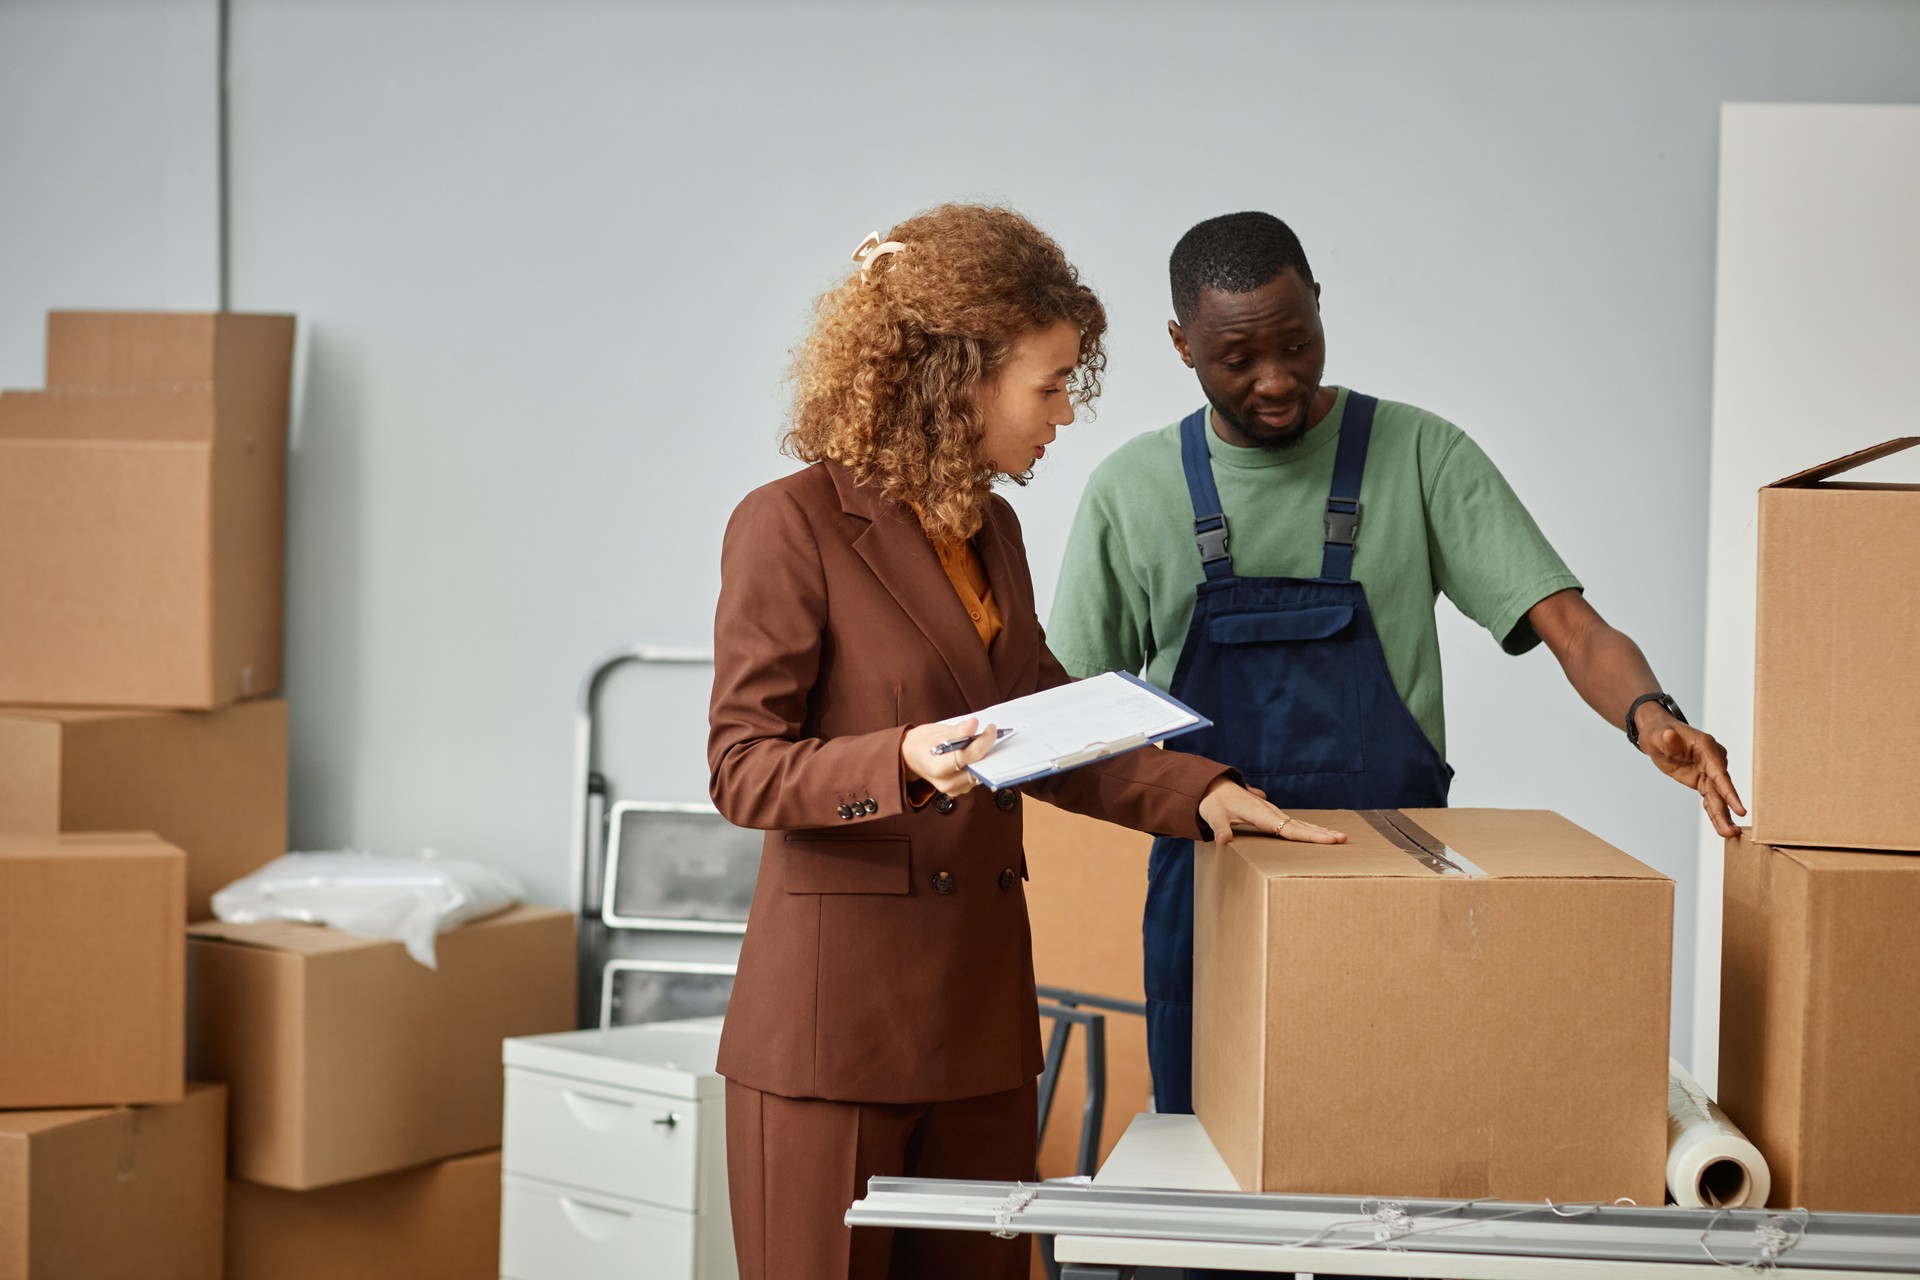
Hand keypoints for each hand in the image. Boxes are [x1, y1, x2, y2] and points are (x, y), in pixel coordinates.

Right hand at [901, 718, 999, 797]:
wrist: (912, 757)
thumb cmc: (924, 743)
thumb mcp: (938, 732)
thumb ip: (959, 730)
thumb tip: (974, 724)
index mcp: (938, 767)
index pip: (967, 756)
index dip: (983, 742)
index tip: (990, 729)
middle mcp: (946, 782)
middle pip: (976, 768)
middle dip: (986, 751)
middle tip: (989, 734)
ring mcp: (953, 789)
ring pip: (979, 774)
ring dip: (984, 758)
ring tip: (980, 743)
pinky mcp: (959, 790)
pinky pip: (975, 778)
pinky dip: (979, 765)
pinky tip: (975, 754)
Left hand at [1197, 779, 1345, 845]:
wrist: (1213, 787)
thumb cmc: (1213, 803)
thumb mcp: (1214, 815)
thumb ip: (1220, 828)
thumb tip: (1223, 840)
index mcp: (1261, 814)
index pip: (1288, 828)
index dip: (1308, 836)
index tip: (1327, 840)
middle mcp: (1271, 812)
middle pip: (1300, 826)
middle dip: (1321, 833)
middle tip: (1343, 839)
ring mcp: (1273, 813)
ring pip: (1301, 823)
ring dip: (1320, 831)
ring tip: (1341, 837)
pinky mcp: (1272, 816)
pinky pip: (1295, 824)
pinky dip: (1310, 829)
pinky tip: (1322, 834)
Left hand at [1637, 710, 1747, 837]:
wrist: (1658, 735)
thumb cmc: (1659, 733)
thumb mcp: (1658, 736)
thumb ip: (1666, 740)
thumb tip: (1669, 736)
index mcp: (1707, 747)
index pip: (1720, 774)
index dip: (1730, 793)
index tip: (1741, 810)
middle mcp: (1713, 760)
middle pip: (1722, 789)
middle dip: (1728, 810)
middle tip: (1733, 831)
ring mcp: (1709, 771)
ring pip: (1717, 797)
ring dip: (1723, 816)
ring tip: (1729, 834)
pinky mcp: (1703, 780)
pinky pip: (1710, 798)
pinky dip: (1715, 812)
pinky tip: (1722, 827)